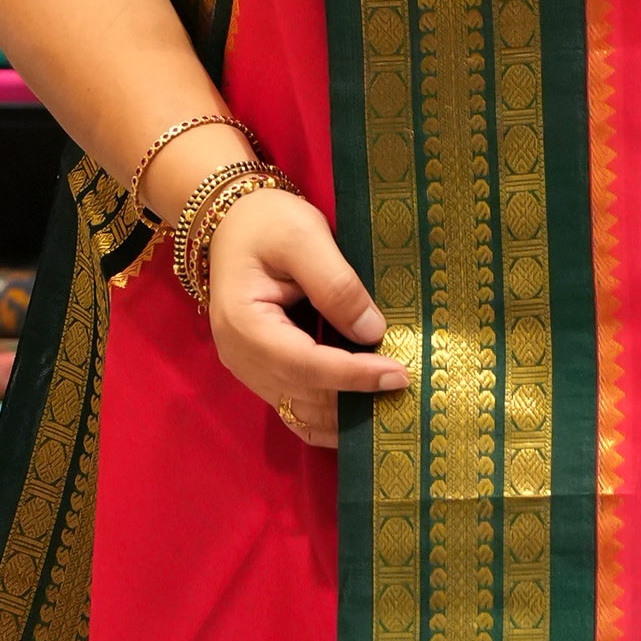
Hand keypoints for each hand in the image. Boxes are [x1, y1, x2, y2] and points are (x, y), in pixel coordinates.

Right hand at [205, 186, 407, 450]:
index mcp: (244, 323)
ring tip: (392, 407)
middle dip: (356, 401)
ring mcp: (249, 369)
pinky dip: (331, 417)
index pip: (304, 364)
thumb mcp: (304, 236)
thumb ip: (336, 284)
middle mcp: (241, 357)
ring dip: (346, 417)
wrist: (233, 224)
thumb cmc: (266, 222)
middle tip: (407, 394)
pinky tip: (365, 411)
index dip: (353, 375)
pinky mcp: (262, 372)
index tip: (399, 374)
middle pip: (304, 396)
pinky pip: (297, 408)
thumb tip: (372, 332)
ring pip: (301, 413)